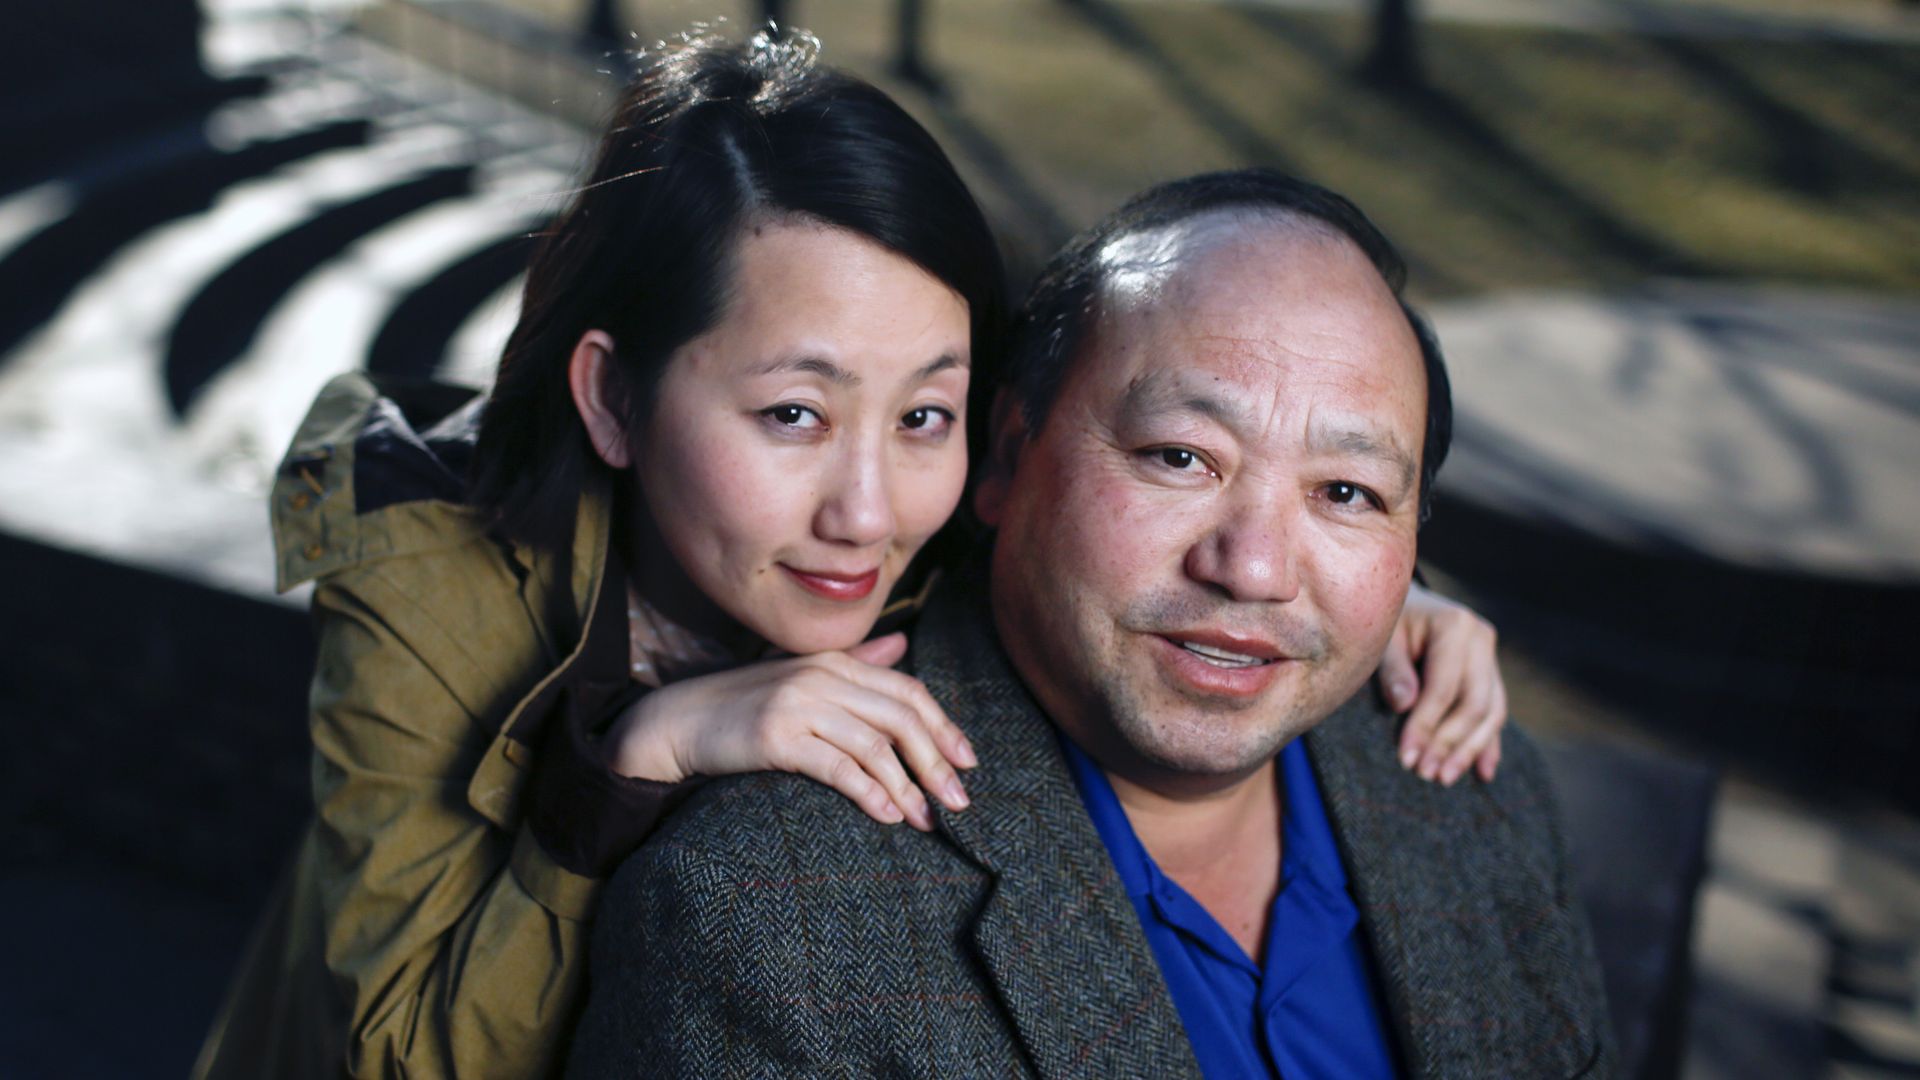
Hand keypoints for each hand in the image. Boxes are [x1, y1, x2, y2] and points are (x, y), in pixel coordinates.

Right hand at [603, 633, 975, 829]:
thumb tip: (901, 647)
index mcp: (833, 662)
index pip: (907, 692)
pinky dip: (868, 792)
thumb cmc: (743, 706)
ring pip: (874, 745)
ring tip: (926, 820)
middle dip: (936, 762)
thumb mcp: (801, 677)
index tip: (968, 763)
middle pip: (900, 718)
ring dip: (908, 787)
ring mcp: (797, 704)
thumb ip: (855, 664)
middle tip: (959, 802)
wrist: (675, 721)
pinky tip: (887, 815)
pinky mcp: (776, 736)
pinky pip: (836, 766)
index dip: (944, 727)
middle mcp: (820, 676)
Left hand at [1378, 583, 1505, 785]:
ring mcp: (1490, 656)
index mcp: (1455, 626)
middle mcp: (1481, 639)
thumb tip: (1405, 706)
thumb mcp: (1380, 638)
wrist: (1400, 601)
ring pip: (1490, 713)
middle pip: (1474, 704)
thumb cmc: (1384, 620)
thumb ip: (1392, 669)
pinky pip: (1495, 712)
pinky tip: (1483, 772)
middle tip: (1425, 774)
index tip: (1407, 758)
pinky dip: (1488, 743)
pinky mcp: (1489, 673)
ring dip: (1469, 750)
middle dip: (1449, 744)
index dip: (1426, 726)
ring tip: (1444, 778)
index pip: (1444, 688)